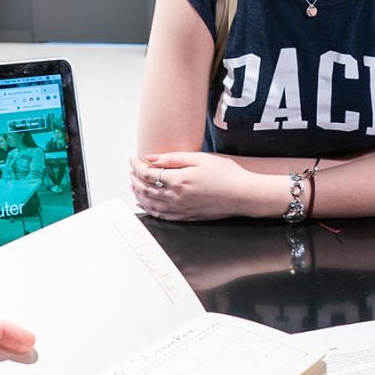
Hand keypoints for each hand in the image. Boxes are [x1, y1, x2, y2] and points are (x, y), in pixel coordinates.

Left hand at [130, 151, 268, 220]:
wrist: (243, 195)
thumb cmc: (226, 174)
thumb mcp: (200, 158)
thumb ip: (173, 158)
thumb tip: (150, 158)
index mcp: (178, 180)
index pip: (147, 173)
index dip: (137, 166)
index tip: (133, 159)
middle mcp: (176, 197)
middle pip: (146, 189)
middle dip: (135, 179)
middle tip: (132, 170)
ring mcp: (180, 209)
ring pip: (151, 203)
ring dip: (139, 194)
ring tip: (134, 185)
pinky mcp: (186, 217)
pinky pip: (161, 215)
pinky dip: (149, 208)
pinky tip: (145, 203)